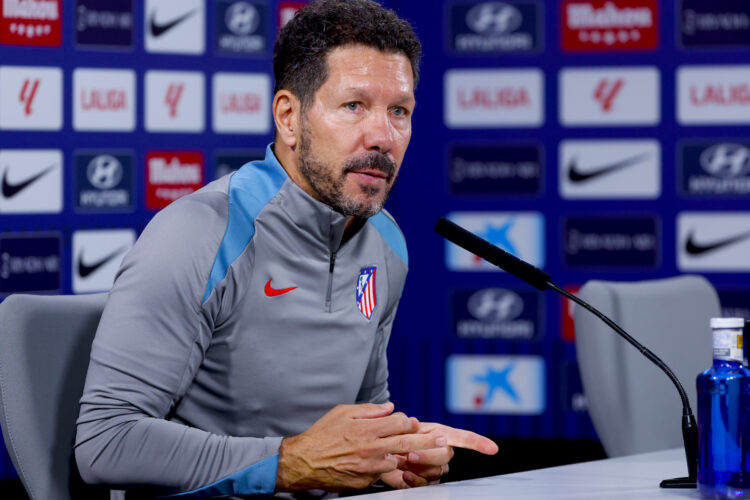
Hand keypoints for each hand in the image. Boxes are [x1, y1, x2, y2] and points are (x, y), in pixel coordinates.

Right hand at [275, 403, 446, 491]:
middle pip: (407, 442)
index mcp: (366, 429)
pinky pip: (383, 474)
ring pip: (397, 461)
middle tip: (442, 441)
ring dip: (403, 456)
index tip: (410, 422)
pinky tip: (382, 465)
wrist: (304, 462)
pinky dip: (385, 469)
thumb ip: (369, 410)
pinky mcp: (366, 481)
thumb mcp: (343, 413)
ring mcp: (369, 467)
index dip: (407, 421)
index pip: (399, 422)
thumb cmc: (321, 435)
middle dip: (427, 440)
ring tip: (413, 455)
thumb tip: (389, 407)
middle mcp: (371, 448)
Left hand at [380, 422, 497, 488]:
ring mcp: (436, 468)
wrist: (385, 453)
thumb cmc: (396, 436)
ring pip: (436, 471)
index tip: (492, 449)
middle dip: (428, 455)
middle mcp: (442, 451)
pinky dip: (414, 480)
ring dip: (417, 467)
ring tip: (403, 460)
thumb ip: (405, 422)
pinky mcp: (426, 482)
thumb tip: (411, 422)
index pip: (463, 437)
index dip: (478, 442)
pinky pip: (426, 485)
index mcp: (441, 434)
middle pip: (446, 455)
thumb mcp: (400, 425)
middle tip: (411, 454)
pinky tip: (405, 474)